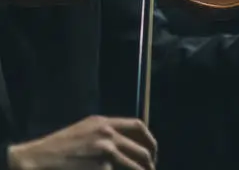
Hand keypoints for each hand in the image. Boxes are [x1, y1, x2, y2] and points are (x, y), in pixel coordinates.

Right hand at [7, 115, 156, 169]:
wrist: (37, 158)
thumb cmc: (60, 146)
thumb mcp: (86, 129)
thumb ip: (107, 131)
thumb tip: (129, 142)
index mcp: (104, 122)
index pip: (138, 126)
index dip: (149, 139)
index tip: (152, 150)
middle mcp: (107, 134)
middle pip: (141, 149)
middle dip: (150, 162)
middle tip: (152, 168)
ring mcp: (104, 152)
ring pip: (134, 166)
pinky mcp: (100, 168)